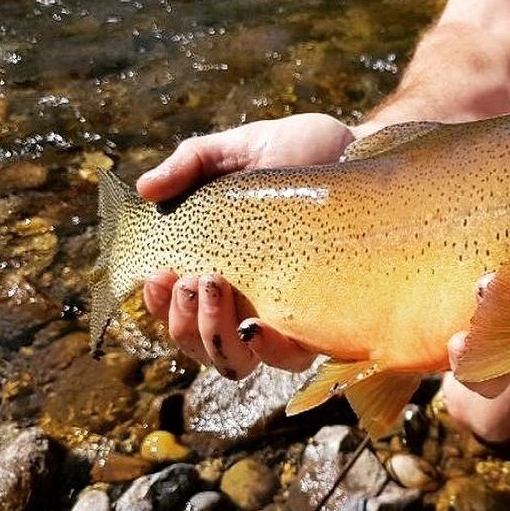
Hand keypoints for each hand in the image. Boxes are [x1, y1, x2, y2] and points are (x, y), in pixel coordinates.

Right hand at [141, 113, 365, 376]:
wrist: (363, 151)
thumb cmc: (302, 151)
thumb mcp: (240, 148)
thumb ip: (190, 163)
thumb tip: (146, 190)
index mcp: (218, 265)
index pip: (173, 308)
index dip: (157, 303)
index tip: (160, 273)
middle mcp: (247, 299)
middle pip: (196, 344)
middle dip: (182, 321)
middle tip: (193, 278)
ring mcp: (285, 313)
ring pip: (235, 362)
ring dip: (212, 334)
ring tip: (216, 285)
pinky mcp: (324, 320)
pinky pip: (291, 360)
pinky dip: (267, 349)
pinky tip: (257, 324)